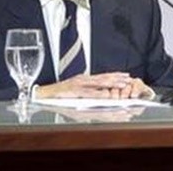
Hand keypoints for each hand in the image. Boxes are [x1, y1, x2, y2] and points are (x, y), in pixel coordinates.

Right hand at [36, 72, 152, 99]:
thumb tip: (101, 94)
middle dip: (117, 79)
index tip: (126, 76)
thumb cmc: (59, 94)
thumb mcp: (76, 90)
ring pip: (98, 83)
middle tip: (129, 80)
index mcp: (85, 79)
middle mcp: (83, 80)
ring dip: (112, 84)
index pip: (103, 76)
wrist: (43, 94)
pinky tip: (105, 95)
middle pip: (104, 78)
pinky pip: (88, 93)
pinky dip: (98, 94)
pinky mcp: (73, 90)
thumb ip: (88, 91)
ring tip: (122, 84)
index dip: (115, 75)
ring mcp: (79, 84)